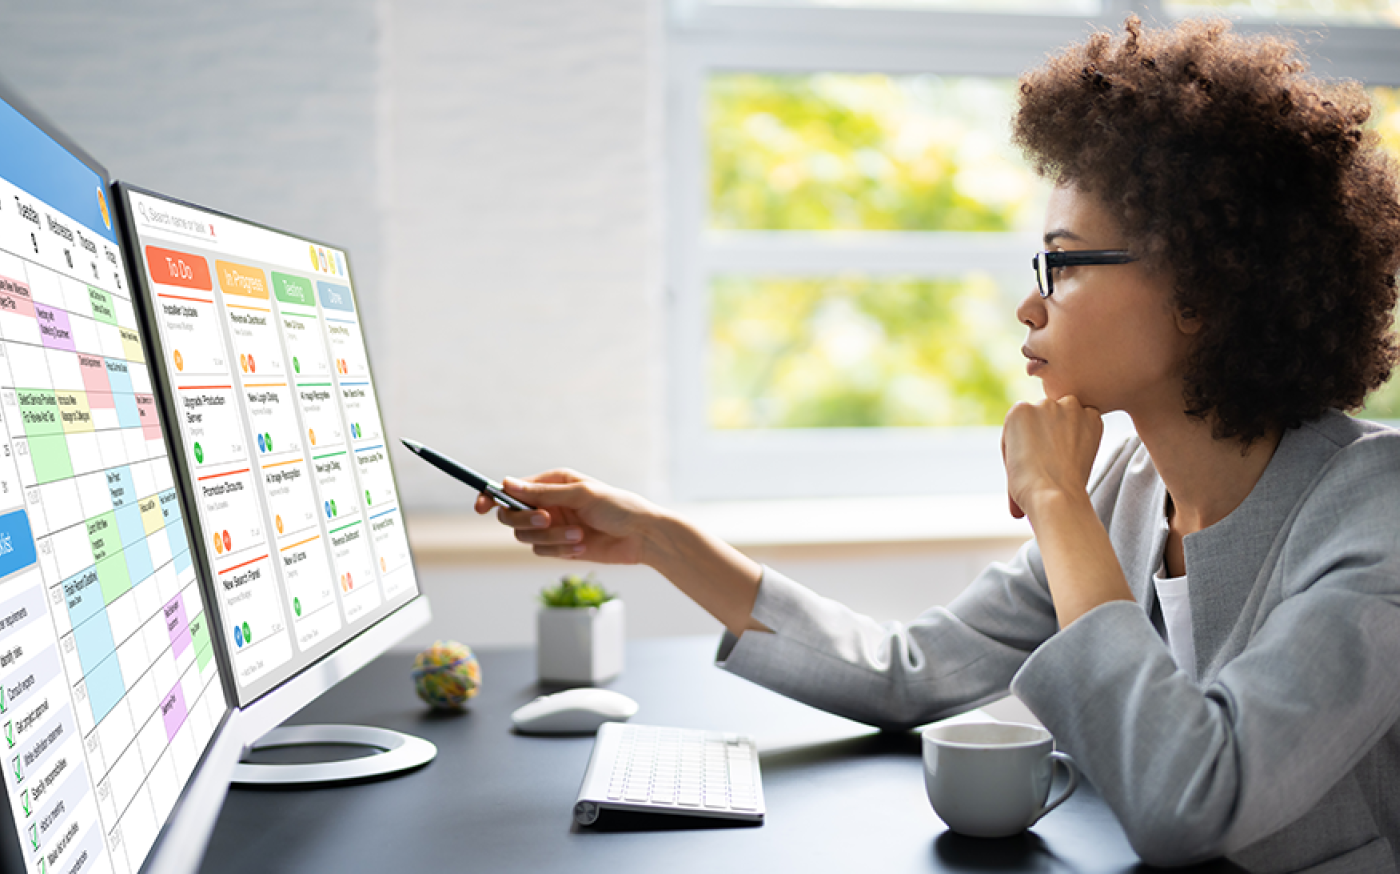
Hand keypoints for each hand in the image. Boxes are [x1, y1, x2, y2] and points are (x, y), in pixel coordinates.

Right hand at [473, 469, 657, 563]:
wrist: (643, 537)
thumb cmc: (619, 507)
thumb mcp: (581, 494)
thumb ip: (542, 493)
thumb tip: (506, 484)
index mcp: (552, 483)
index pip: (511, 489)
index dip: (491, 497)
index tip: (481, 507)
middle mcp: (549, 503)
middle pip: (511, 516)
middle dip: (527, 521)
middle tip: (548, 520)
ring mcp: (553, 526)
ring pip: (527, 538)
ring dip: (551, 538)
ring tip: (579, 536)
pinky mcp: (560, 546)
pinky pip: (543, 552)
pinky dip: (560, 551)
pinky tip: (582, 546)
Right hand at [1001, 397, 1103, 520]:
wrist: (1051, 496)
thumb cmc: (1026, 485)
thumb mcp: (1012, 457)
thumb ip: (1025, 441)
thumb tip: (1038, 446)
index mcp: (1017, 412)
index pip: (1026, 421)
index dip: (1029, 441)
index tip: (1033, 457)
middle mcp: (1042, 403)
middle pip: (1047, 415)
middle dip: (1049, 432)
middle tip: (1051, 458)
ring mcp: (1069, 408)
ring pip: (1069, 414)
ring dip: (1068, 428)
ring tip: (1066, 456)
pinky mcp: (1091, 418)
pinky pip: (1091, 419)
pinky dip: (1088, 432)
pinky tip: (1080, 452)